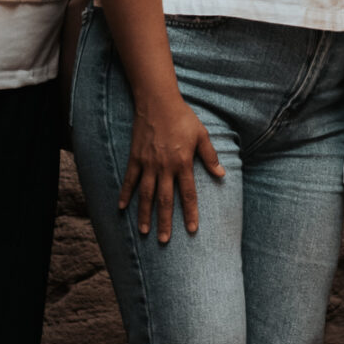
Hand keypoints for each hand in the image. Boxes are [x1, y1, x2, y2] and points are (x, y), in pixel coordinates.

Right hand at [119, 92, 224, 241]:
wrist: (158, 102)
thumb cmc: (183, 117)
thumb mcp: (202, 135)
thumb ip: (210, 156)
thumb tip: (222, 174)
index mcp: (182, 163)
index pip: (188, 194)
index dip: (190, 213)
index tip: (192, 230)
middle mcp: (164, 167)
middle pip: (165, 200)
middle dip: (165, 222)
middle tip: (164, 241)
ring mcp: (148, 164)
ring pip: (146, 195)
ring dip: (145, 214)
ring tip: (144, 231)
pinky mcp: (135, 158)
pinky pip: (129, 180)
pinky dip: (125, 194)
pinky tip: (122, 208)